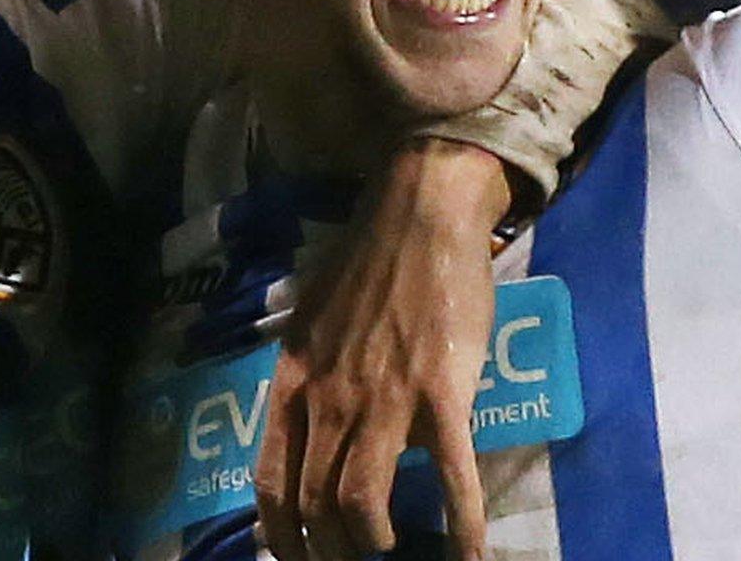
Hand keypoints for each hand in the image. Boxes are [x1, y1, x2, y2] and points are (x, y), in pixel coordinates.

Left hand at [255, 139, 507, 560]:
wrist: (420, 213)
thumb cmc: (368, 262)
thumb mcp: (311, 321)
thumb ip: (308, 376)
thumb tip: (312, 426)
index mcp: (295, 381)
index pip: (270, 482)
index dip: (279, 535)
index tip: (295, 554)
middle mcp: (330, 398)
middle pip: (315, 503)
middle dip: (330, 548)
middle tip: (350, 557)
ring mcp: (386, 398)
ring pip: (363, 500)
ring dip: (373, 541)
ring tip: (389, 548)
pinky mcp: (442, 393)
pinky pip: (452, 475)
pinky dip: (462, 527)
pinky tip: (470, 556)